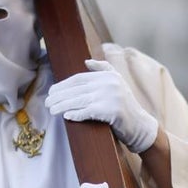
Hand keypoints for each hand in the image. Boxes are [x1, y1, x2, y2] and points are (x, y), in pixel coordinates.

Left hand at [45, 60, 159, 152]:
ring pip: (79, 100)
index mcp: (108, 75)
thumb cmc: (125, 106)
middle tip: (47, 102)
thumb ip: (104, 69)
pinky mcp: (111, 111)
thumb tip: (86, 62)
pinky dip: (76, 114)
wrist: (141, 126)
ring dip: (62, 106)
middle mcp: (109, 84)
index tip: (52, 91)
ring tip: (52, 110)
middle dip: (59, 96)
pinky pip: (88, 112)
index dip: (63, 85)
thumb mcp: (118, 83)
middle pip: (77, 89)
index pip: (79, 78)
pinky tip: (66, 116)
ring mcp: (111, 97)